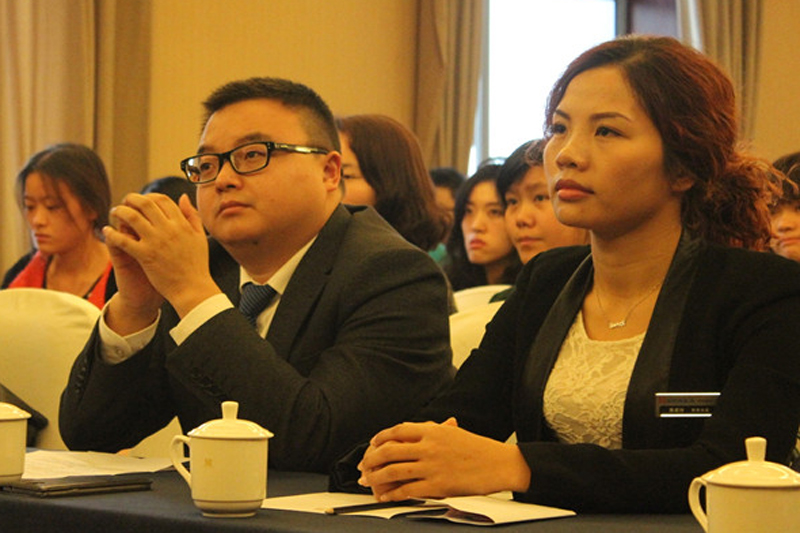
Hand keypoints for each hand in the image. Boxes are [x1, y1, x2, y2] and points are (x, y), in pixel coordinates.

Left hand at [104, 193, 219, 317]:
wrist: (193, 289)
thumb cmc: (197, 265)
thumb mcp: (199, 237)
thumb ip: (192, 215)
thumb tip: (183, 197)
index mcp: (182, 224)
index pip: (163, 200)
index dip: (150, 196)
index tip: (143, 200)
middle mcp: (169, 229)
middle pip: (145, 203)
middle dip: (131, 199)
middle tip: (125, 201)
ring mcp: (156, 242)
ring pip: (132, 217)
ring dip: (120, 211)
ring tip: (115, 212)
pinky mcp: (146, 256)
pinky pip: (124, 240)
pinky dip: (112, 234)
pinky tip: (107, 231)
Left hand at [357, 418, 530, 500]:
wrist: (499, 464)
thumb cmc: (478, 449)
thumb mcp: (454, 433)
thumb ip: (432, 432)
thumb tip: (411, 434)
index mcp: (434, 430)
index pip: (398, 430)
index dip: (381, 437)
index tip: (373, 443)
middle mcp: (430, 446)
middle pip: (390, 450)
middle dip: (372, 459)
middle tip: (363, 466)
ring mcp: (433, 466)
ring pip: (394, 471)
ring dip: (376, 477)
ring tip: (367, 481)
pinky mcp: (438, 486)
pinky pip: (408, 490)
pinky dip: (393, 494)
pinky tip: (385, 496)